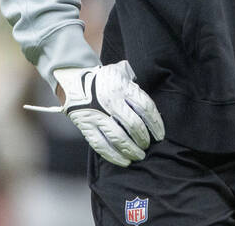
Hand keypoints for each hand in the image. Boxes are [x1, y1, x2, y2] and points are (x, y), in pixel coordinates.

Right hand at [24, 61, 164, 165]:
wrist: (74, 81)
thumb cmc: (103, 80)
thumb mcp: (120, 73)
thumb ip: (135, 83)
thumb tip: (148, 98)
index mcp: (122, 88)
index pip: (146, 107)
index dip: (155, 124)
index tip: (160, 135)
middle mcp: (111, 101)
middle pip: (134, 124)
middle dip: (143, 138)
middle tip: (147, 146)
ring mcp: (98, 115)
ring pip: (118, 137)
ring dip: (131, 149)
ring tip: (139, 156)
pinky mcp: (87, 126)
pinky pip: (101, 145)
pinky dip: (114, 156)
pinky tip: (124, 161)